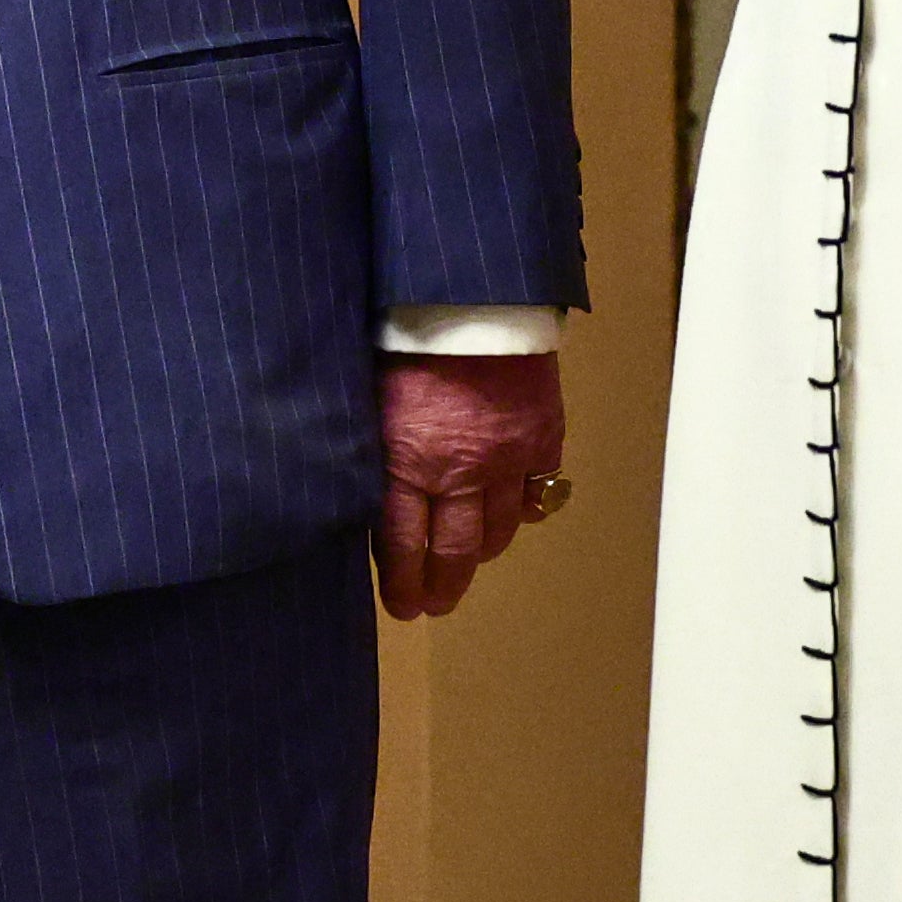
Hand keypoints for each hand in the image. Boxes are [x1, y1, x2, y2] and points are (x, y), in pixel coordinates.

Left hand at [374, 349, 567, 624]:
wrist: (473, 295)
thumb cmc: (406, 335)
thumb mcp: (368, 397)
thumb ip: (372, 450)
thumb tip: (360, 492)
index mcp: (407, 461)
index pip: (404, 545)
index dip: (403, 583)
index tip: (402, 607)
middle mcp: (460, 471)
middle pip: (456, 550)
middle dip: (443, 585)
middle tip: (434, 604)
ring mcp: (507, 458)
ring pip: (499, 530)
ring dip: (482, 552)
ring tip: (469, 562)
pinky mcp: (542, 437)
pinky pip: (537, 492)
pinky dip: (524, 508)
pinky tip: (512, 514)